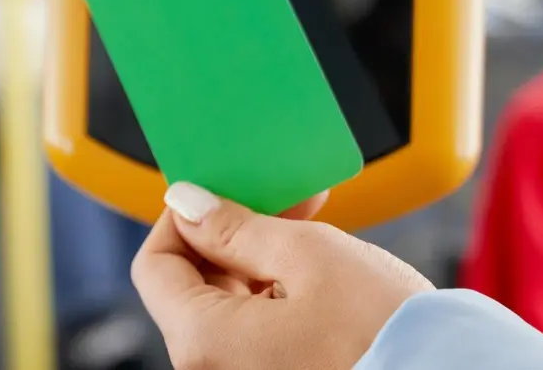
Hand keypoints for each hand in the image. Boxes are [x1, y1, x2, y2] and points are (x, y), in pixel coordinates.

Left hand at [132, 183, 434, 369]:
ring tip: (312, 225)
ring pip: (229, 304)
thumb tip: (186, 203)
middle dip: (232, 232)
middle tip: (285, 199)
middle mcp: (214, 369)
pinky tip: (320, 267)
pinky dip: (278, 290)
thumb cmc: (387, 331)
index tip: (222, 190)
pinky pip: (258, 328)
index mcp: (203, 341)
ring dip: (260, 257)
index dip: (183, 218)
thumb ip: (235, 226)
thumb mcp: (308, 255)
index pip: (155, 265)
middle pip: (193, 285)